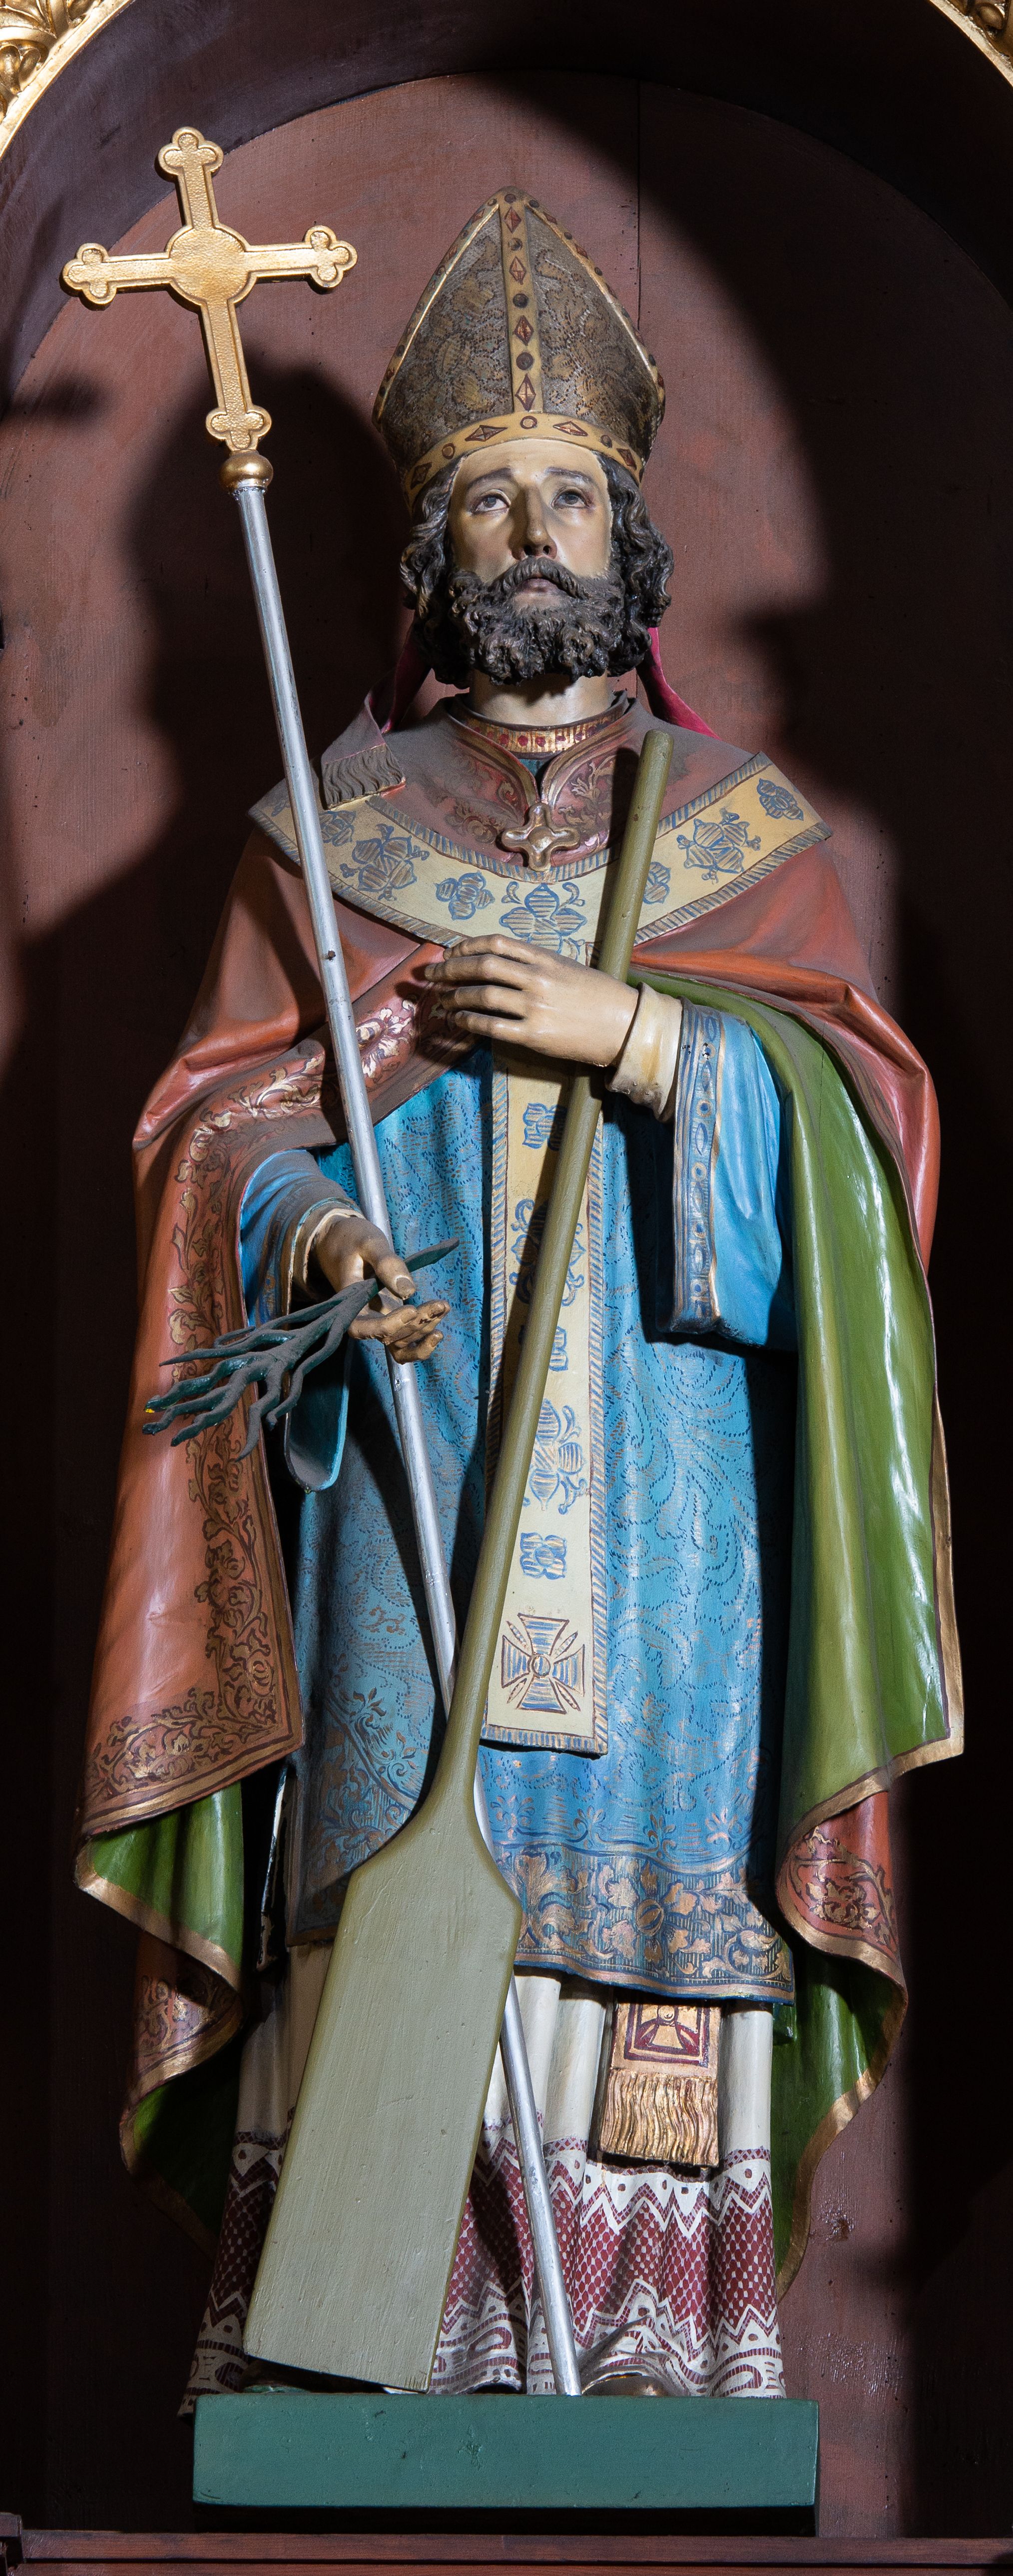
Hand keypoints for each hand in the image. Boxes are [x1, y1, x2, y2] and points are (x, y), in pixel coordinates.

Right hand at [312, 1211, 447, 1364]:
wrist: (343, 1241)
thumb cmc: (351, 1238)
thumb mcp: (368, 1243)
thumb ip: (386, 1263)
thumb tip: (408, 1291)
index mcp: (349, 1301)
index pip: (362, 1327)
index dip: (388, 1326)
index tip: (412, 1309)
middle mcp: (362, 1315)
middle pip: (388, 1337)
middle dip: (416, 1324)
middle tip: (439, 1304)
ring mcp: (377, 1318)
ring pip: (399, 1341)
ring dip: (424, 1329)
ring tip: (442, 1307)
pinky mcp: (389, 1316)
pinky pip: (404, 1337)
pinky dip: (423, 1333)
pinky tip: (440, 1314)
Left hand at [425, 936, 636, 1067]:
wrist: (625, 1027)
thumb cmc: (598, 997)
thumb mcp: (568, 968)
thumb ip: (536, 963)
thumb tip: (500, 964)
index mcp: (545, 958)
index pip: (496, 943)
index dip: (466, 946)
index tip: (449, 953)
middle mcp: (537, 978)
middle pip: (483, 966)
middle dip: (450, 970)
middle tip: (430, 976)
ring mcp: (535, 1007)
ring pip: (482, 996)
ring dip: (455, 997)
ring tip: (442, 1001)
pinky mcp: (535, 1036)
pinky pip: (491, 1027)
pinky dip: (468, 1022)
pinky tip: (457, 1021)